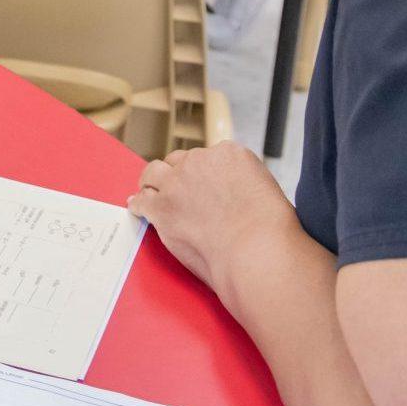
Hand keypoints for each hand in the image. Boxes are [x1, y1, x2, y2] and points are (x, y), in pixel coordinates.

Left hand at [128, 141, 297, 290]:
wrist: (257, 252)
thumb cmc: (269, 232)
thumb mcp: (265, 189)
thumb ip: (242, 183)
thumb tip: (232, 194)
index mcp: (230, 153)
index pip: (207, 156)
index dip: (203, 173)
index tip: (202, 185)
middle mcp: (200, 160)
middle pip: (179, 161)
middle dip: (179, 176)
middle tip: (177, 193)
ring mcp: (177, 182)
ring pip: (153, 172)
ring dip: (152, 183)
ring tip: (148, 191)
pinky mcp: (162, 207)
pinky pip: (142, 201)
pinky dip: (138, 205)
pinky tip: (137, 208)